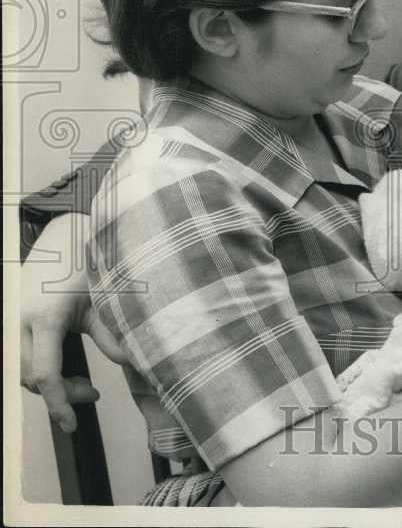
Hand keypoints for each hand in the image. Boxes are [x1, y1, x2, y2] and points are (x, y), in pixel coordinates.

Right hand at [20, 214, 126, 432]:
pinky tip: (66, 372)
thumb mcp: (105, 297)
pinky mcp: (11, 324)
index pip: (44, 373)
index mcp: (45, 316)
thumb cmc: (86, 263)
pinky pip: (21, 359)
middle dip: (61, 394)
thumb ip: (113, 333)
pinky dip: (42, 372)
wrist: (62, 236)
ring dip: (52, 384)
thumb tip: (131, 364)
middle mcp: (19, 322)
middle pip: (31, 378)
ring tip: (84, 385)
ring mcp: (10, 323)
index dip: (58, 403)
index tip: (72, 424)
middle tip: (93, 394)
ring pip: (23, 371)